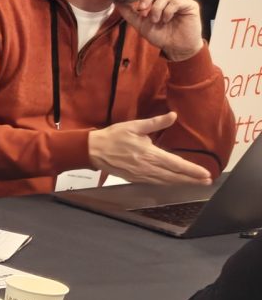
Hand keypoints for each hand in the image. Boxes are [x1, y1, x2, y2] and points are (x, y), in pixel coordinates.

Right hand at [88, 112, 213, 185]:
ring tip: (196, 183)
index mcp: (149, 154)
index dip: (192, 170)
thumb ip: (156, 122)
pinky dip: (168, 183)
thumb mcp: (134, 126)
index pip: (176, 164)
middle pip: (174, 176)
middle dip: (192, 179)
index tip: (206, 174)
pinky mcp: (135, 179)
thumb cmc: (113, 136)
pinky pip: (155, 183)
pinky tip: (175, 182)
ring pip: (166, 181)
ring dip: (182, 183)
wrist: (93, 151)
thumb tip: (173, 115)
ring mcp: (141, 175)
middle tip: (207, 181)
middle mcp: (147, 167)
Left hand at [115, 0, 204, 60]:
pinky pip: (176, 1)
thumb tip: (116, 0)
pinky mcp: (190, 5)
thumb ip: (129, 12)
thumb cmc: (160, 35)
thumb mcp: (140, 23)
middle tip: (142, 9)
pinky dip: (167, 11)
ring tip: (155, 20)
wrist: (175, 48)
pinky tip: (166, 20)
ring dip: (156, 8)